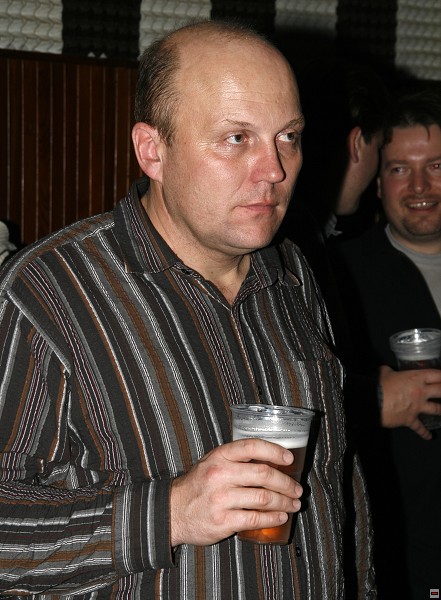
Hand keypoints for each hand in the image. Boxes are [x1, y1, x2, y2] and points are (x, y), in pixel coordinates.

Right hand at [170, 438, 302, 546]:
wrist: (172, 511)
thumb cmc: (197, 485)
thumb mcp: (212, 462)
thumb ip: (235, 458)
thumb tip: (269, 459)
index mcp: (220, 456)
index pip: (252, 446)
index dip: (275, 450)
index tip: (290, 458)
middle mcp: (220, 475)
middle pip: (263, 475)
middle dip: (286, 483)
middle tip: (297, 488)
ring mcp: (221, 499)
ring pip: (263, 498)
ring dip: (284, 502)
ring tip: (293, 504)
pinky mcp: (223, 521)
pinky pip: (255, 519)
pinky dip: (273, 518)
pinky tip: (281, 517)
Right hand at [379, 365, 440, 439]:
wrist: (372, 401)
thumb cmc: (379, 384)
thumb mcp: (385, 371)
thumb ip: (391, 371)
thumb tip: (389, 372)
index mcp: (416, 378)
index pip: (436, 375)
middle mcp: (421, 392)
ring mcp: (418, 407)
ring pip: (437, 409)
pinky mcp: (411, 419)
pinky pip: (420, 428)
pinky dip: (424, 433)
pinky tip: (429, 437)